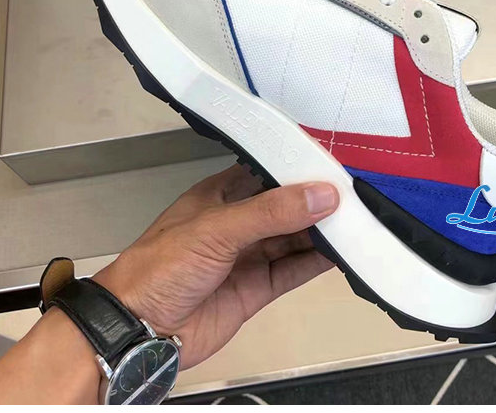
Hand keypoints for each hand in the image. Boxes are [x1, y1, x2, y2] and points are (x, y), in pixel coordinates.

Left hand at [93, 164, 338, 368]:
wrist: (138, 331)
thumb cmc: (162, 266)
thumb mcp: (217, 228)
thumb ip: (271, 212)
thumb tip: (322, 194)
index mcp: (223, 195)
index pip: (268, 174)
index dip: (299, 170)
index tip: (334, 165)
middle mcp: (239, 222)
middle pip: (286, 208)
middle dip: (316, 202)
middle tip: (355, 195)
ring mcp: (249, 256)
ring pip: (293, 239)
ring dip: (322, 232)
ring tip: (357, 221)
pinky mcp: (257, 288)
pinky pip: (293, 270)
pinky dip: (317, 263)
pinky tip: (342, 254)